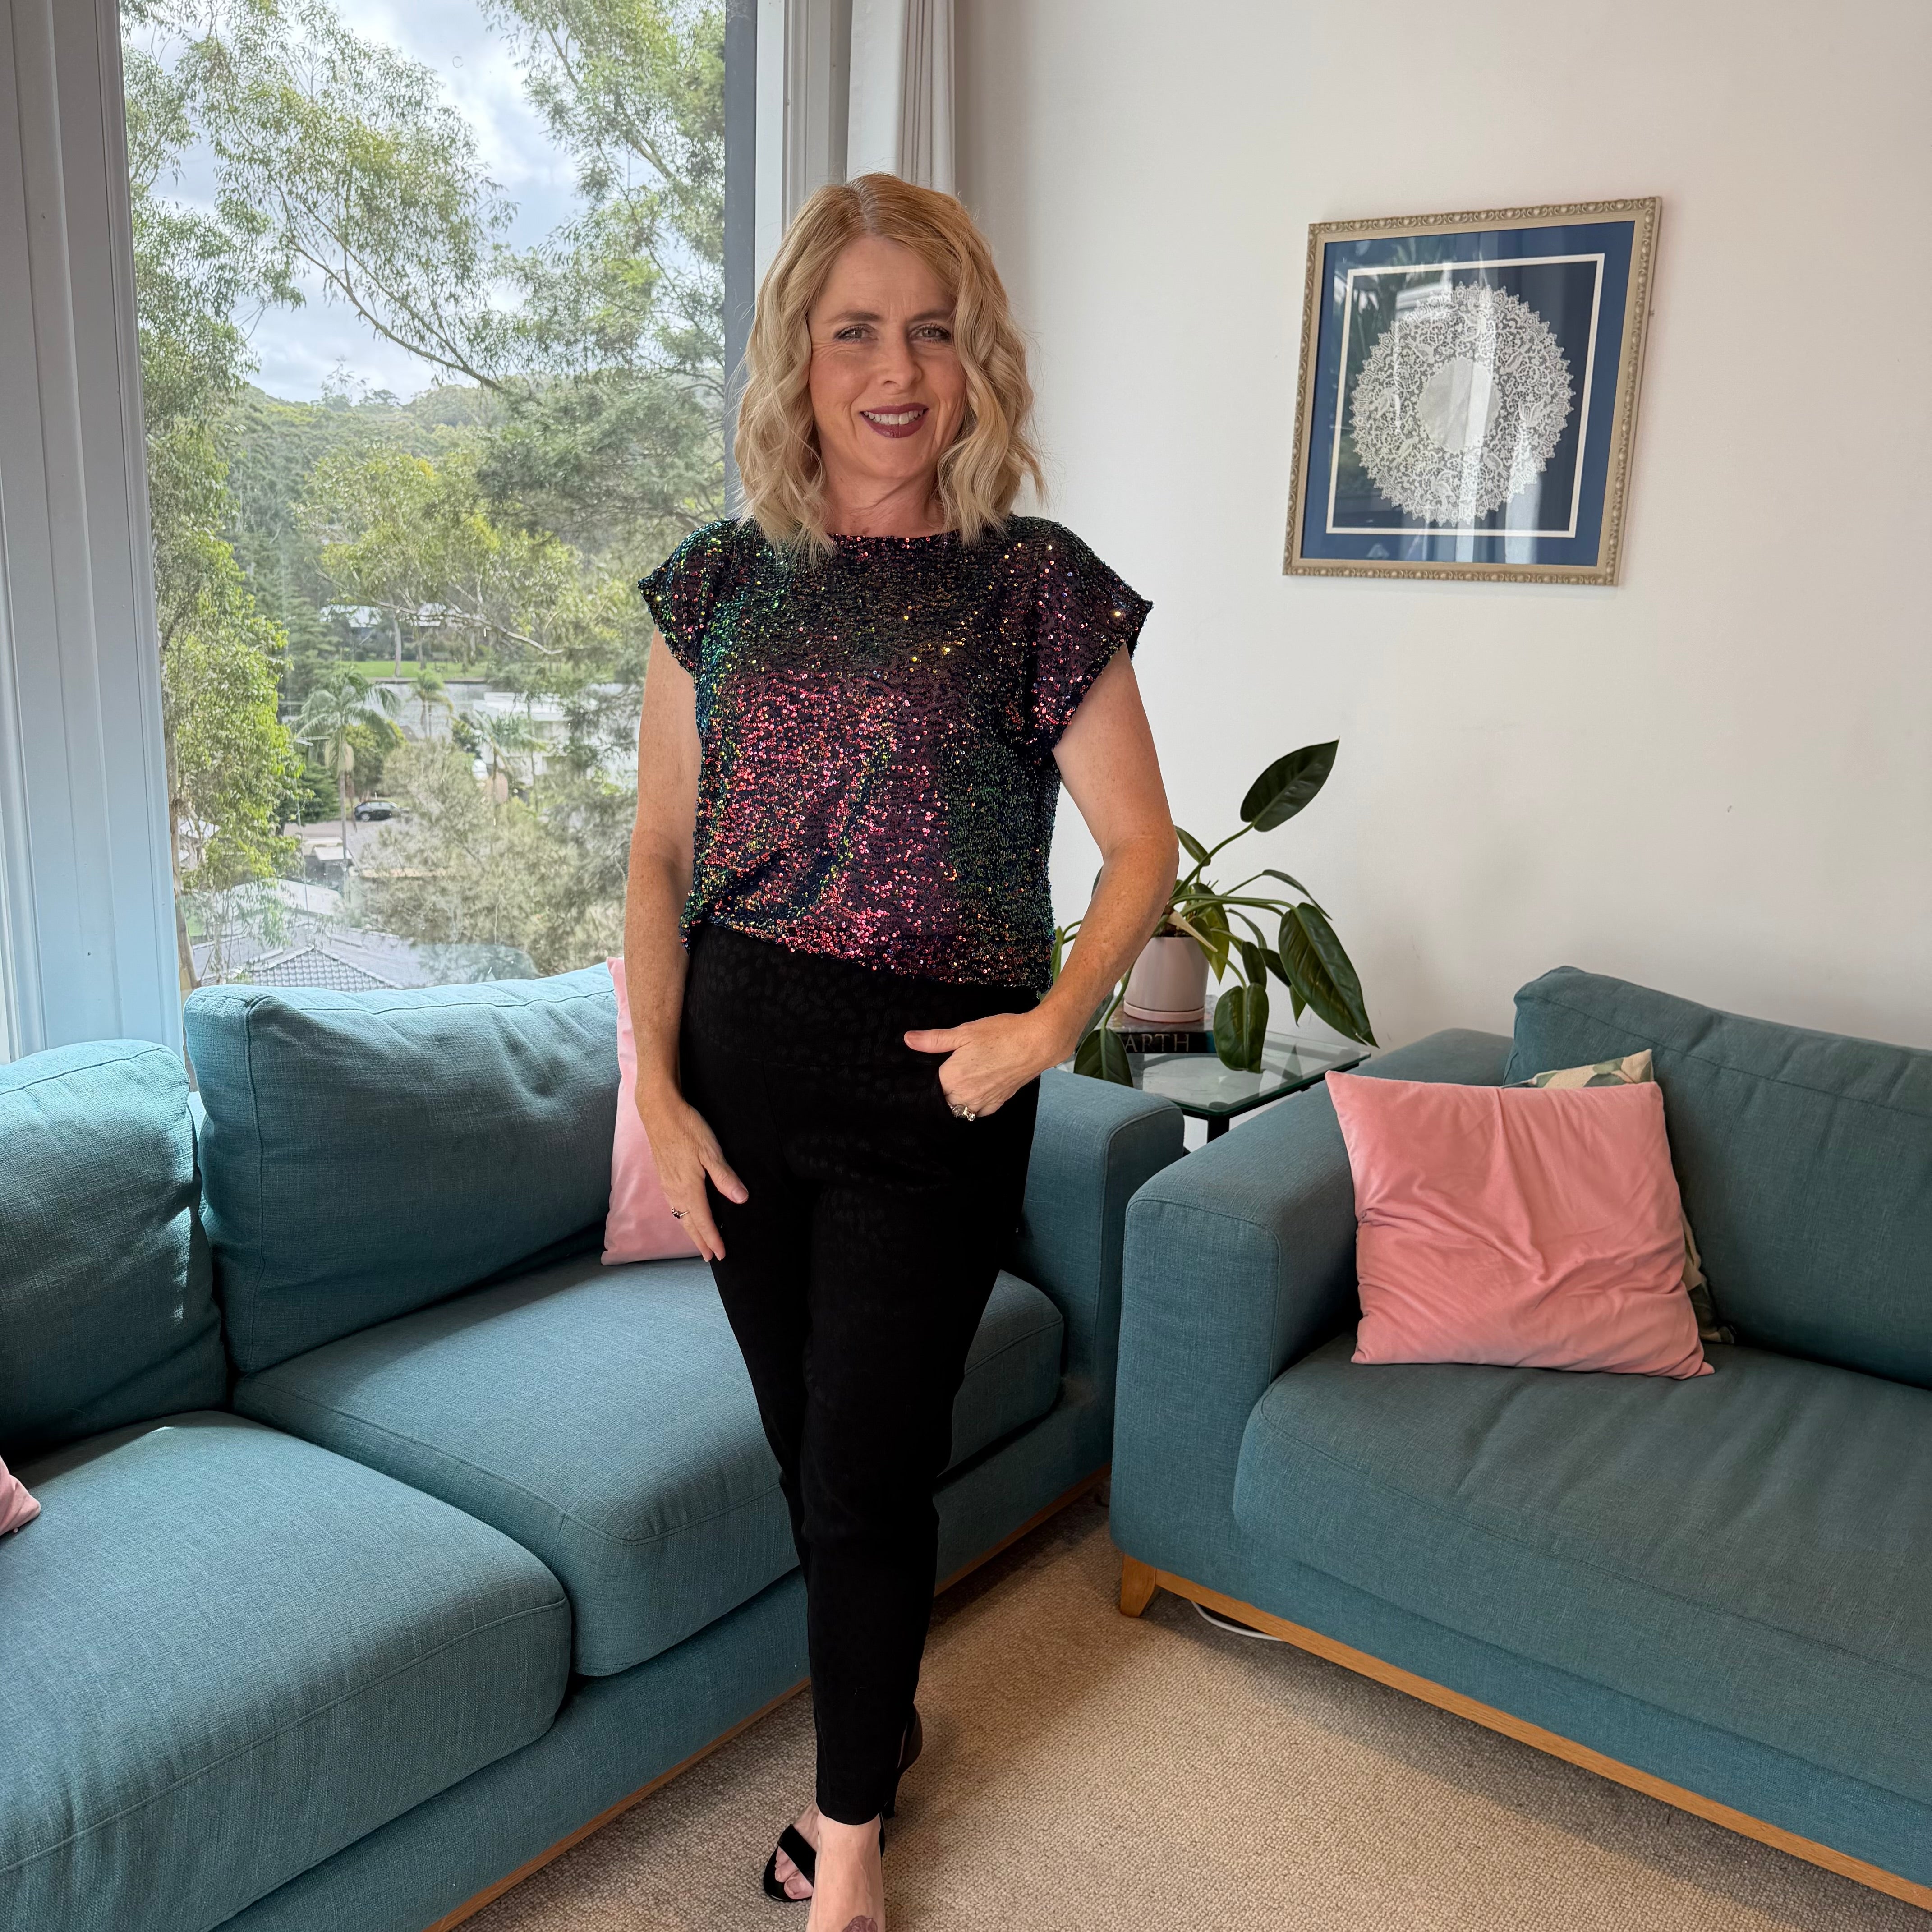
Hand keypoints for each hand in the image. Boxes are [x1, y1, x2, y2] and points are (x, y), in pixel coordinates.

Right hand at [636, 1089, 746, 1261]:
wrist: (659, 1112)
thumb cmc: (686, 1128)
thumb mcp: (711, 1151)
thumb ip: (725, 1177)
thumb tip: (741, 1199)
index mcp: (689, 1188)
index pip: (704, 1221)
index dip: (713, 1239)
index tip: (721, 1254)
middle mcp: (675, 1191)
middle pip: (689, 1224)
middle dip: (700, 1241)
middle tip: (709, 1258)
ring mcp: (667, 1184)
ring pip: (680, 1216)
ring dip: (690, 1231)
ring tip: (699, 1242)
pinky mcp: (664, 1176)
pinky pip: (673, 1206)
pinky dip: (682, 1217)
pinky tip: (685, 1215)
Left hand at [902, 1010, 1062, 1118]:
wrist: (1037, 1043)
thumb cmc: (1001, 1034)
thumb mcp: (964, 1032)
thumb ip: (934, 1040)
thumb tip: (908, 1039)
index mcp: (952, 1078)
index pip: (929, 1088)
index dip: (927, 1080)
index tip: (929, 1072)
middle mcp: (965, 1095)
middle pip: (943, 1102)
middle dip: (941, 1093)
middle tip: (944, 1077)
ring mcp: (982, 1102)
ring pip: (959, 1111)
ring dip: (955, 1102)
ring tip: (958, 1086)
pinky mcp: (998, 1103)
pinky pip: (978, 1113)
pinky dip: (973, 1106)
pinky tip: (974, 1093)